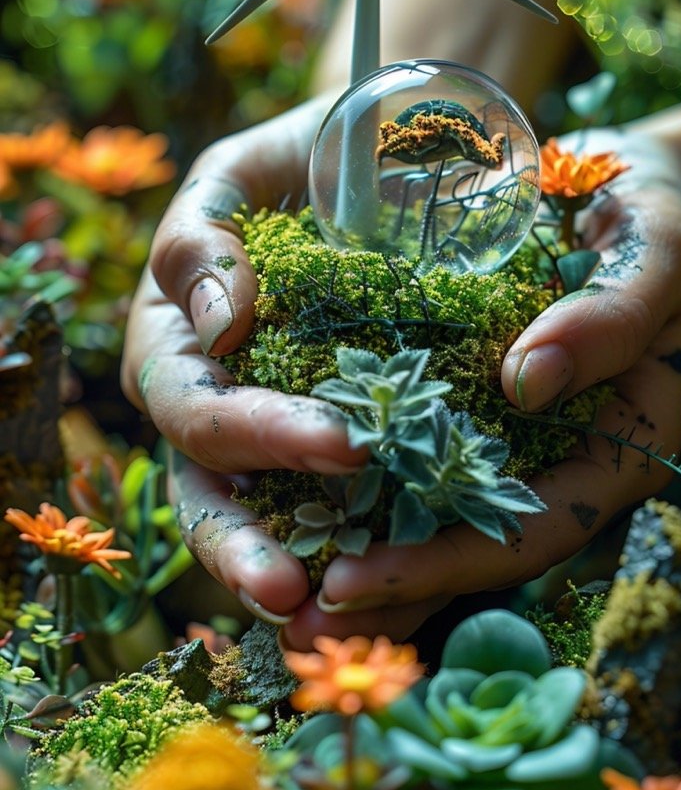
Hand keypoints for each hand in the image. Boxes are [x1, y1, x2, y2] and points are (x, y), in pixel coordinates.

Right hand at [121, 94, 359, 622]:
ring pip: (265, 524)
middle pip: (211, 493)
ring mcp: (271, 437)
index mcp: (175, 346)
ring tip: (338, 628)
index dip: (257, 435)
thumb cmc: (296, 162)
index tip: (345, 445)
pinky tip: (396, 601)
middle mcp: (213, 404)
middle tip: (297, 595)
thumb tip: (218, 320)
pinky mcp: (334, 453)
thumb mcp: (240, 173)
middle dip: (248, 548)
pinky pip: (335, 515)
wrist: (373, 165)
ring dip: (296, 580)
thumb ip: (203, 235)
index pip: (197, 409)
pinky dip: (356, 561)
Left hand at [281, 126, 680, 648]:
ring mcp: (504, 440)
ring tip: (268, 586)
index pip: (526, 534)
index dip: (443, 564)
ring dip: (352, 551)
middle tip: (290, 618)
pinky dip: (348, 479)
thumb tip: (528, 381)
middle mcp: (551, 464)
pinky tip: (276, 491)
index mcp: (611, 456)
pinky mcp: (461, 404)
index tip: (353, 575)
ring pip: (428, 516)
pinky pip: (404, 453)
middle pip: (465, 549)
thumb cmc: (650, 218)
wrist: (624, 189)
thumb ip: (610, 318)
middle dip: (381, 586)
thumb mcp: (653, 254)